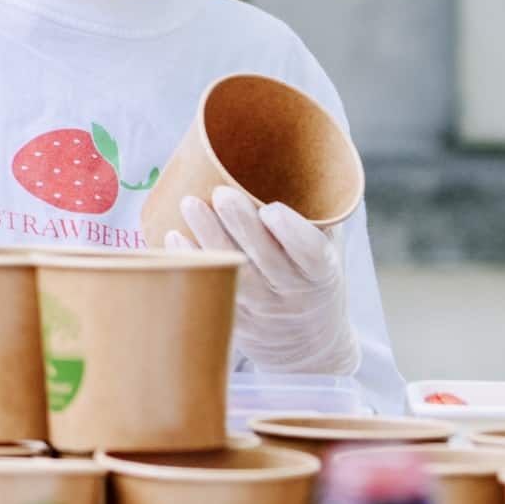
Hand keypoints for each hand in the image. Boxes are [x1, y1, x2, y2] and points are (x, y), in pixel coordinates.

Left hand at [164, 186, 357, 375]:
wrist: (311, 348)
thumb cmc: (316, 282)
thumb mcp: (331, 254)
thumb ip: (317, 217)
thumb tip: (296, 154)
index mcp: (322, 272)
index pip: (310, 253)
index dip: (291, 232)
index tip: (271, 209)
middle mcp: (291, 293)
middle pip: (264, 258)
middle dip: (240, 224)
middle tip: (220, 194)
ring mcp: (262, 310)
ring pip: (233, 273)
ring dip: (208, 238)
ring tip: (189, 204)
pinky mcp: (237, 321)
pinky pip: (212, 290)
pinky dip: (192, 264)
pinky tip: (173, 238)